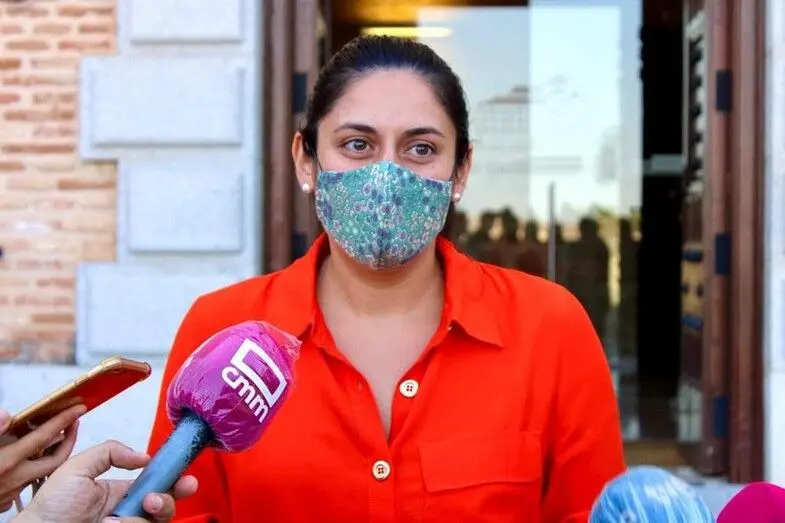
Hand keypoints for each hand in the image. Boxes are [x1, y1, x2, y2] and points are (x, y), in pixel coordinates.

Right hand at [0, 405, 83, 511]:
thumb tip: (7, 415)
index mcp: (6, 462)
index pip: (44, 437)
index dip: (63, 420)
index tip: (79, 408)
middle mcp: (13, 479)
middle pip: (55, 459)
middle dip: (69, 440)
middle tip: (74, 422)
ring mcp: (9, 492)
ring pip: (41, 472)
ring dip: (50, 454)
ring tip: (54, 436)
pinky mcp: (2, 502)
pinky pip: (24, 483)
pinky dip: (31, 468)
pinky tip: (27, 458)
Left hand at [21, 440, 197, 522]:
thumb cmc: (51, 505)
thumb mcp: (78, 468)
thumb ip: (110, 452)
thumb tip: (144, 457)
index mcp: (121, 491)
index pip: (156, 483)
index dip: (175, 479)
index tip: (185, 477)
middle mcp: (128, 511)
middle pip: (166, 504)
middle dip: (171, 499)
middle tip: (155, 500)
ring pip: (157, 521)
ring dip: (146, 516)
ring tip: (122, 517)